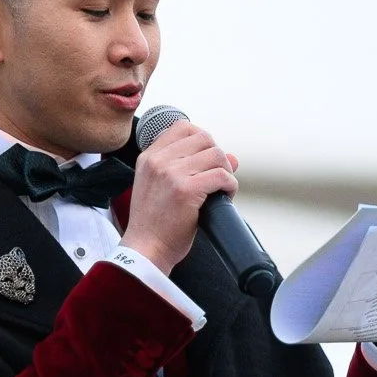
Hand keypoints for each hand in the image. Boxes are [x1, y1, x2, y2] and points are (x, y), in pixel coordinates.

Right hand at [122, 120, 238, 273]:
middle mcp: (158, 161)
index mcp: (148, 158)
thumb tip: (231, 158)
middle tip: (216, 176)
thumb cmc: (154, 223)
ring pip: (216, 155)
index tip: (205, 159)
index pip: (182, 127)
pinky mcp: (186, 190)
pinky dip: (230, 185)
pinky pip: (221, 175)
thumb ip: (189, 167)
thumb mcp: (161, 188)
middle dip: (217, 155)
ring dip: (226, 171)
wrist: (145, 249)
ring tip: (221, 188)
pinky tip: (225, 195)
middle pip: (204, 138)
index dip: (202, 139)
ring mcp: (171, 174)